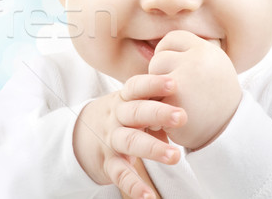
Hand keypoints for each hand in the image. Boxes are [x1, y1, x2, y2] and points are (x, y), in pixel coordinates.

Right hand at [73, 74, 186, 198]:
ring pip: (130, 141)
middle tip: (182, 117)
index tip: (173, 84)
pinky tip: (149, 196)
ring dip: (152, 148)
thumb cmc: (120, 116)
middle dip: (158, 113)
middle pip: (135, 113)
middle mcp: (116, 118)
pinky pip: (120, 174)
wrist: (81, 135)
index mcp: (123, 100)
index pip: (135, 87)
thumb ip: (154, 101)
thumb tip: (190, 101)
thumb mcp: (131, 103)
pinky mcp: (108, 163)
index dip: (153, 84)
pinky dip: (133, 185)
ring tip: (175, 156)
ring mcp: (111, 140)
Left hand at [149, 30, 241, 148]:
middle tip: (179, 92)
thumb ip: (188, 54)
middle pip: (159, 58)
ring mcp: (184, 79)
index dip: (168, 52)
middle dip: (162, 75)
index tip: (175, 69)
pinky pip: (150, 98)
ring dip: (156, 92)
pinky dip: (156, 109)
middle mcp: (198, 61)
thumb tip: (156, 43)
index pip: (172, 38)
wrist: (229, 134)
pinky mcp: (172, 100)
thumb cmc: (215, 100)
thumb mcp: (211, 67)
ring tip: (177, 103)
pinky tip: (172, 117)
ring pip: (151, 78)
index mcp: (207, 50)